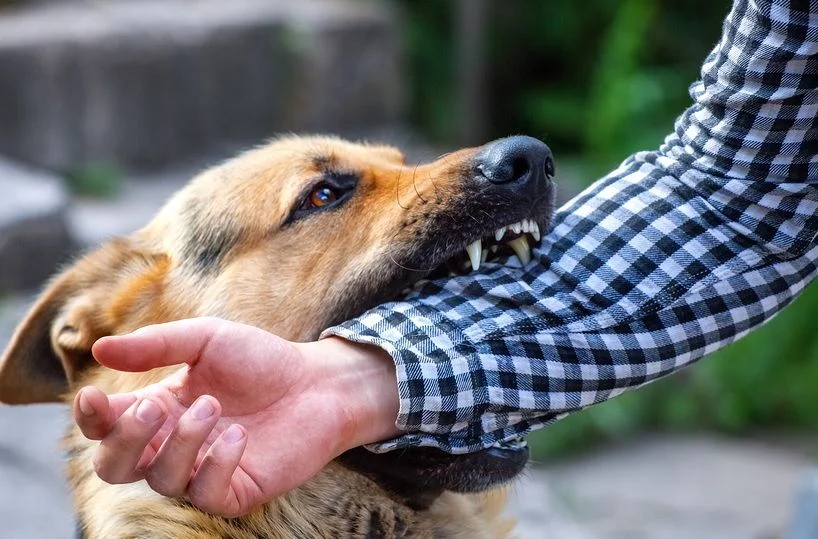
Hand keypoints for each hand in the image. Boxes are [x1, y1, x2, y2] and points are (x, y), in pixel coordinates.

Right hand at [73, 317, 399, 516]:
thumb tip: (99, 348)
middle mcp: (172, 444)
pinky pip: (204, 496)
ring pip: (160, 480)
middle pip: (115, 466)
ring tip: (214, 406)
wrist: (318, 382)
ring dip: (180, 442)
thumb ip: (156, 344)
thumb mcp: (208, 338)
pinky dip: (215, 465)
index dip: (89, 418)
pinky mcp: (234, 490)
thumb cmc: (262, 360)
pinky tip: (239, 436)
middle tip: (153, 406)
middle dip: (125, 439)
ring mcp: (202, 471)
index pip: (104, 426)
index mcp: (159, 408)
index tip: (92, 395)